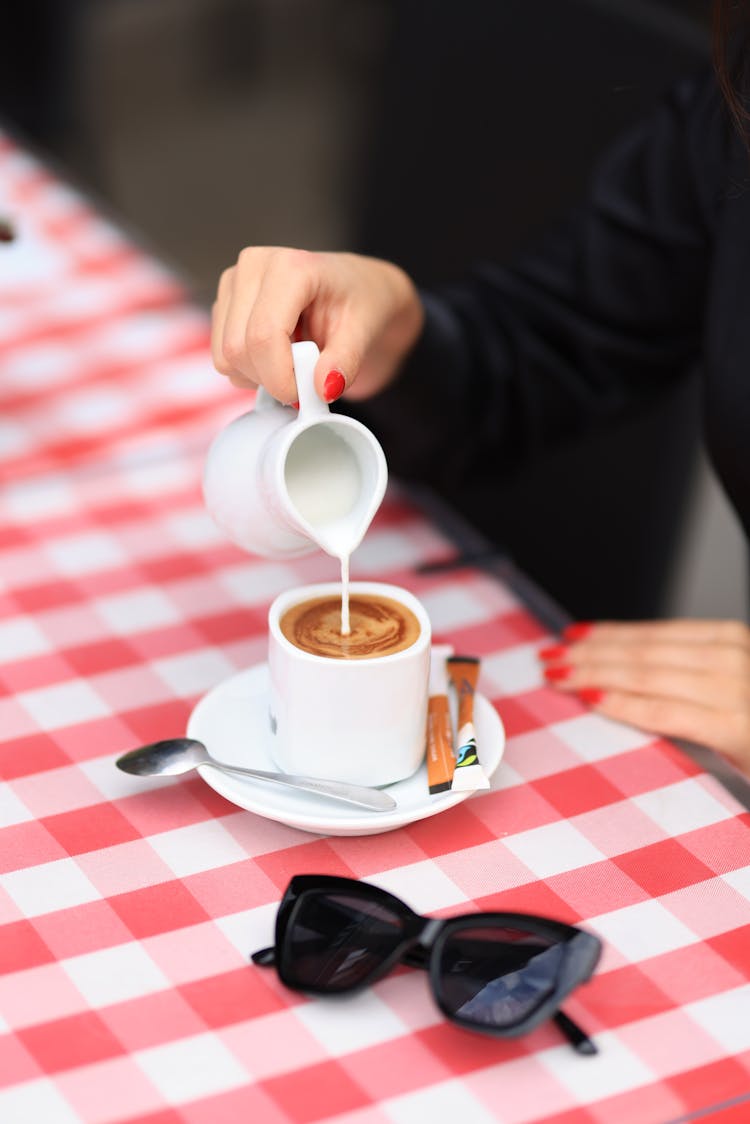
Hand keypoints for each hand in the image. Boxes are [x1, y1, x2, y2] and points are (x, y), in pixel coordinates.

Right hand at [211, 247, 423, 403]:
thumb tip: (322, 388)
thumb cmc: (362, 302)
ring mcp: (233, 283)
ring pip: (226, 357)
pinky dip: (250, 371)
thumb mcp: (365, 332)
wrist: (357, 290)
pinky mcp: (224, 303)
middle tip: (306, 379)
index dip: (280, 377)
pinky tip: (278, 355)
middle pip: (238, 349)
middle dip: (271, 380)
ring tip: (294, 362)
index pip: (264, 335)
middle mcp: (253, 266)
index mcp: (291, 266)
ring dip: (259, 377)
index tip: (305, 395)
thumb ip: (345, 361)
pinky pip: (223, 357)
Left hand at [538, 619, 749, 774]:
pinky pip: (667, 712)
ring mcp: (736, 690)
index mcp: (730, 640)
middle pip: (644, 651)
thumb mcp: (727, 687)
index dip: (609, 633)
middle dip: (592, 653)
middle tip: (551, 658)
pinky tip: (594, 700)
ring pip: (648, 674)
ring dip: (596, 672)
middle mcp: (732, 656)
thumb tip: (623, 670)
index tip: (574, 635)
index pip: (655, 633)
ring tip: (561, 675)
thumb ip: (685, 675)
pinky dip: (626, 704)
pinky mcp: (737, 728)